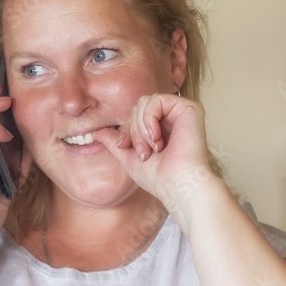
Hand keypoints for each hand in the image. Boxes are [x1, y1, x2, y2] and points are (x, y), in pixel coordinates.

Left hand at [92, 93, 213, 211]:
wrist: (177, 185)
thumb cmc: (158, 177)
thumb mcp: (129, 157)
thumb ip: (114, 143)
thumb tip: (96, 133)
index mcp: (164, 126)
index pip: (135, 114)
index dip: (126, 129)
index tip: (123, 146)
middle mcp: (175, 116)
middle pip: (139, 106)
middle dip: (134, 130)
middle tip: (143, 152)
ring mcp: (182, 111)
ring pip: (146, 102)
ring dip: (141, 128)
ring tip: (152, 148)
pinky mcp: (190, 108)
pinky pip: (157, 100)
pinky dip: (149, 119)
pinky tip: (157, 138)